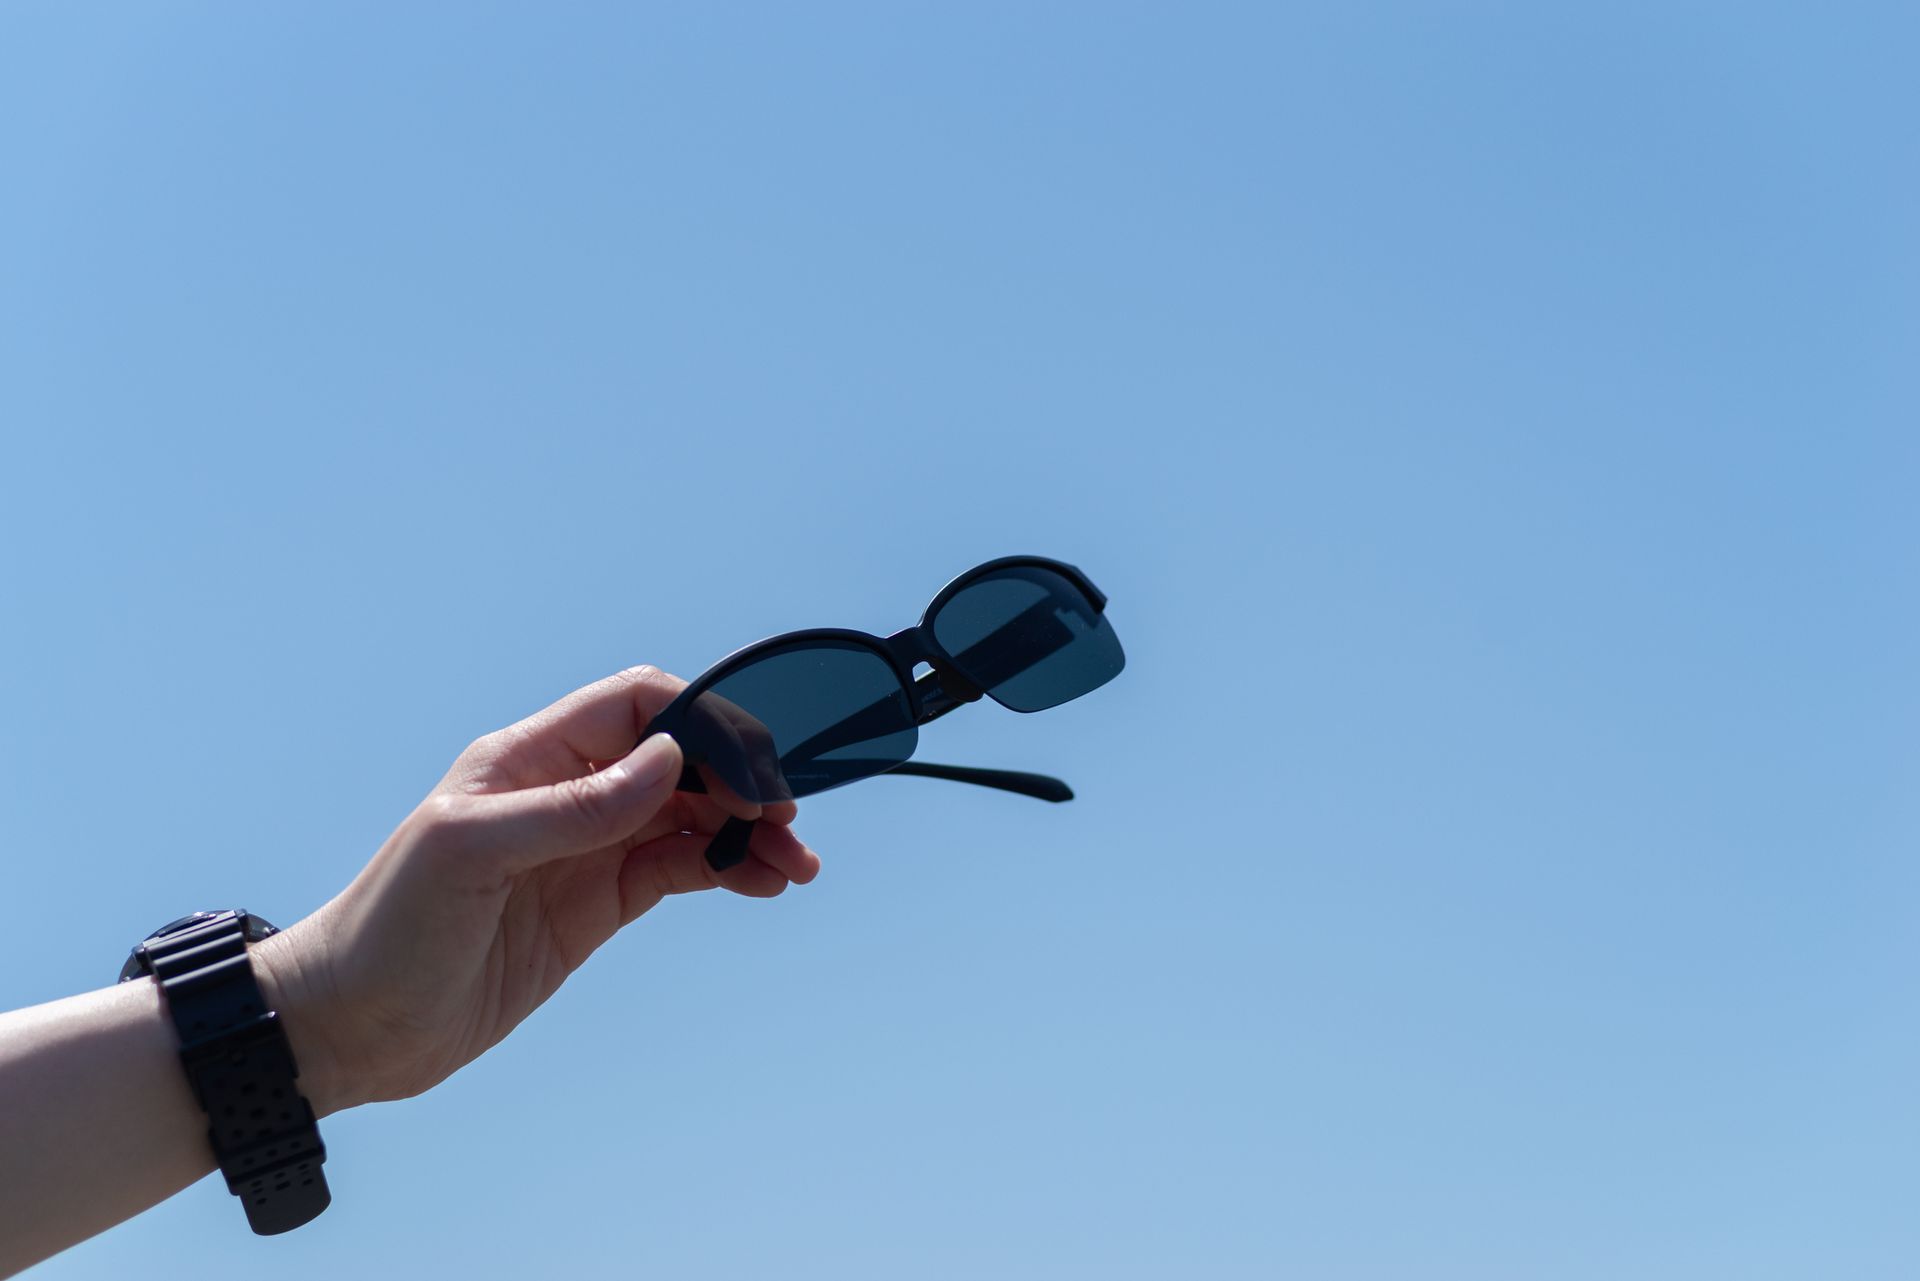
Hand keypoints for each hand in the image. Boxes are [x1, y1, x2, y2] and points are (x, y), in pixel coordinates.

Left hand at [252, 666, 819, 1113]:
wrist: (348, 1027)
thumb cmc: (388, 930)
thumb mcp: (471, 854)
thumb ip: (572, 807)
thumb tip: (665, 760)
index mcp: (528, 757)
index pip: (635, 705)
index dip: (699, 724)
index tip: (746, 770)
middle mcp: (564, 792)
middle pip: (678, 760)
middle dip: (739, 781)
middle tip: (785, 821)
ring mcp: (585, 850)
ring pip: (689, 818)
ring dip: (746, 832)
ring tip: (794, 865)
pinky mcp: (597, 905)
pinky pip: (677, 870)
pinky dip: (725, 871)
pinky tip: (760, 883)